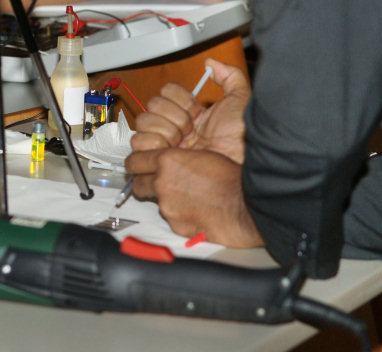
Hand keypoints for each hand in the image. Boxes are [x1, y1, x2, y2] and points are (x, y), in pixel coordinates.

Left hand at [125, 148, 263, 247]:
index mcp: (167, 162)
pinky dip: (180, 216)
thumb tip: (171, 164)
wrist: (247, 206)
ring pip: (157, 202)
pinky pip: (172, 219)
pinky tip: (197, 211)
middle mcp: (163, 183)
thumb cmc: (232, 179)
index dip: (135, 163)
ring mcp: (168, 207)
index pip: (134, 160)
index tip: (136, 165)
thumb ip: (178, 160)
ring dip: (167, 200)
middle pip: (138, 183)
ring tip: (189, 198)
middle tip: (154, 182)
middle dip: (144, 182)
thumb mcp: (202, 156)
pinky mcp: (176, 226)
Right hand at [131, 58, 249, 163]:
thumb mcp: (241, 102)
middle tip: (191, 130)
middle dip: (174, 117)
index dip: (181, 100)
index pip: (167, 91)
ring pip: (143, 123)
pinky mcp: (156, 161)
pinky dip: (153, 144)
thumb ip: (231, 77)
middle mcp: (176, 127)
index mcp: (191, 113)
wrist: (237, 167)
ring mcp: (165, 144)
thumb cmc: (242, 140)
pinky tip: (172, 151)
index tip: (198, 112)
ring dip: (164, 131)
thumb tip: (210, 63)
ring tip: (182, 143)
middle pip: (152, 105)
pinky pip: (139, 143)